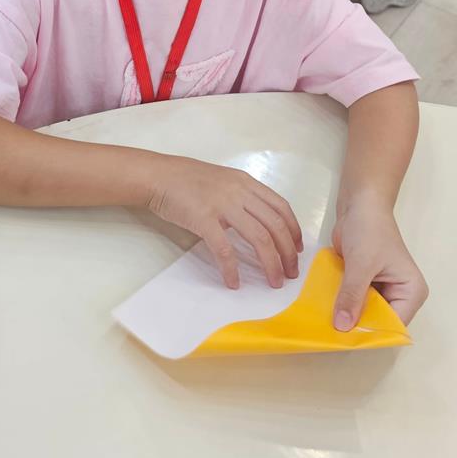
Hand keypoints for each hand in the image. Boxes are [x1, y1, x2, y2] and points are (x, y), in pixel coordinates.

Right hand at [146, 155, 302, 288]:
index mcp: (246, 183)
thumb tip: (259, 223)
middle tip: (290, 273)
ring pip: (258, 238)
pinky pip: (224, 249)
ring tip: (273, 281)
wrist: (159, 176)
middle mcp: (239, 192)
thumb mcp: (224, 181)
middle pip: (275, 225)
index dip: (294, 230)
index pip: (281, 207)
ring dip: (270, 263)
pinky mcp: (204, 219)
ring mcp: (222, 204)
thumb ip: (242, 197)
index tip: (297, 249)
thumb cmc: (188, 180)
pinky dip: (231, 268)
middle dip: (287, 253)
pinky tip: (233, 282)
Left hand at [331, 198, 427, 329]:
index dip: (371, 333)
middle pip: (378, 322)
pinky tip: (324, 309)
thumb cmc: (369, 231)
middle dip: (356, 326)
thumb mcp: (361, 265)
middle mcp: (400, 296)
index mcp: (411, 293)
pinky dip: (341, 303)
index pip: (394, 325)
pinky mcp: (365, 283)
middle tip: (329, 335)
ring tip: (323, 324)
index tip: (346, 340)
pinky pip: (354, 301)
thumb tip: (343, 328)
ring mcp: (382, 290)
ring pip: (364, 313)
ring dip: (346, 315)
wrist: (360, 204)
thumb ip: (352, 295)